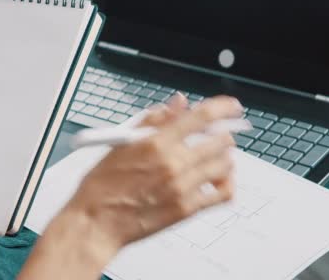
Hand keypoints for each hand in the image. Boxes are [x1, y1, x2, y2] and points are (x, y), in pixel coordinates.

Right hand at [66, 95, 241, 253]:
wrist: (97, 222)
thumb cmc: (102, 186)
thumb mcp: (121, 143)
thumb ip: (153, 122)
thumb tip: (175, 106)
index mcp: (156, 143)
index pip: (202, 116)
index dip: (223, 107)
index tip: (231, 106)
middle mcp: (173, 163)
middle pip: (219, 140)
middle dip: (222, 133)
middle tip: (219, 134)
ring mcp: (183, 187)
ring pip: (224, 165)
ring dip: (224, 156)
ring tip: (216, 156)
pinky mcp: (187, 209)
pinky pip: (222, 194)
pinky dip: (226, 183)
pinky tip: (219, 179)